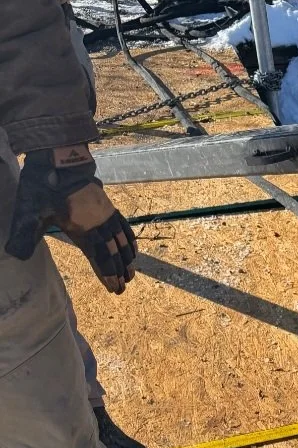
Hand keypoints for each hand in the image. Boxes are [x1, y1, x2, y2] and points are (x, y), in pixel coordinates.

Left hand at [5, 145, 136, 293]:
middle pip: (113, 251)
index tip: (114, 288)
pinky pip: (123, 225)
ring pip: (121, 241)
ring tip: (131, 275)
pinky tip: (133, 249)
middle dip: (119, 271)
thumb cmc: (45, 185)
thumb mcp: (32, 211)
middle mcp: (98, 224)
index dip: (107, 272)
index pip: (99, 255)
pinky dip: (129, 239)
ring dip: (127, 259)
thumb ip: (25, 234)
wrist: (60, 159)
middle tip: (123, 288)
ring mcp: (105, 214)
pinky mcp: (107, 205)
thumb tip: (15, 256)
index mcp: (82, 228)